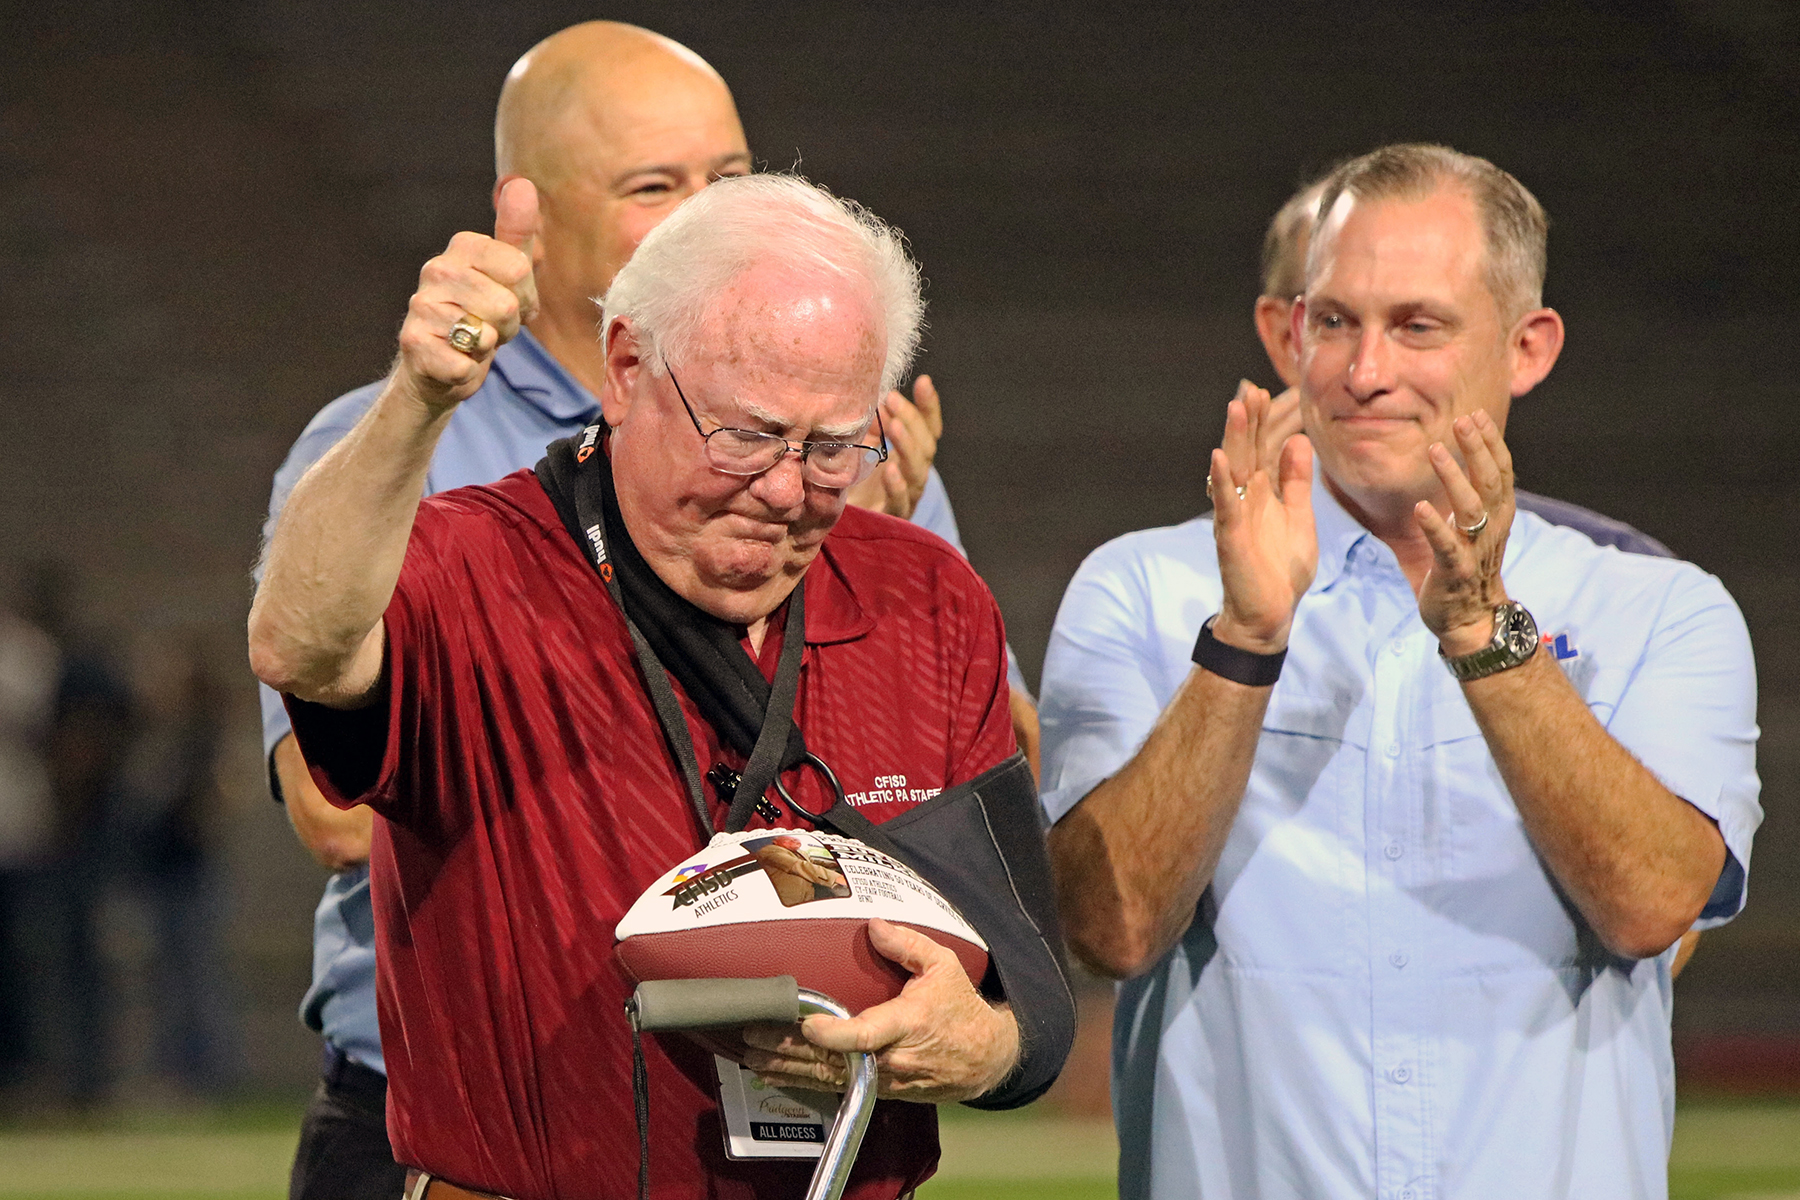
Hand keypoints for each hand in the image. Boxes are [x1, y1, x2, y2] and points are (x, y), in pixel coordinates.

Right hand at [393, 178, 540, 413]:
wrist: (441, 364)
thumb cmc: (481, 315)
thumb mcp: (509, 275)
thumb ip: (518, 234)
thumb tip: (522, 185)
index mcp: (462, 246)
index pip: (519, 268)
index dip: (523, 296)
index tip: (507, 299)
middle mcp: (436, 268)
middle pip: (505, 303)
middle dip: (507, 325)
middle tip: (489, 326)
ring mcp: (421, 305)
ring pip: (485, 334)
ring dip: (487, 347)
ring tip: (471, 341)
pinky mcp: (413, 343)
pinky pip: (463, 364)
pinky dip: (467, 371)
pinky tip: (454, 361)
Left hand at [740, 918, 1019, 1102]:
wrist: (985, 1058)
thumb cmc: (960, 1008)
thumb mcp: (944, 966)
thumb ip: (907, 944)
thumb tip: (873, 924)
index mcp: (907, 1023)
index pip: (866, 1035)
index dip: (833, 1034)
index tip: (805, 1023)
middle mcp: (892, 1058)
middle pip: (832, 1061)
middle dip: (789, 1049)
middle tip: (751, 1034)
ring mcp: (884, 1080)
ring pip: (827, 1079)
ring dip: (786, 1068)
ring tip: (750, 1054)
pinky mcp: (878, 1092)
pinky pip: (834, 1088)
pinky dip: (800, 1081)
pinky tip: (772, 1073)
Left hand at [845, 376, 942, 517]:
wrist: (842, 521)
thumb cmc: (853, 478)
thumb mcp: (861, 447)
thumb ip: (870, 425)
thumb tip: (868, 395)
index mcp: (911, 456)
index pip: (929, 428)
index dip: (929, 406)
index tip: (923, 381)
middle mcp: (913, 474)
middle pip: (925, 446)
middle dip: (911, 421)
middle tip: (892, 399)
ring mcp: (905, 496)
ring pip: (917, 472)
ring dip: (907, 447)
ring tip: (894, 426)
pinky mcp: (890, 516)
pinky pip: (899, 502)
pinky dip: (897, 486)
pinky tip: (890, 470)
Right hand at [1209, 381, 1316, 653]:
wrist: (1270, 613)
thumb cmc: (1281, 569)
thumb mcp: (1299, 517)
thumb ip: (1296, 482)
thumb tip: (1299, 441)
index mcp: (1262, 494)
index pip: (1263, 451)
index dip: (1265, 423)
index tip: (1270, 392)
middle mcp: (1245, 500)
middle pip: (1246, 453)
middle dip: (1248, 422)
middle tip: (1251, 389)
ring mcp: (1235, 516)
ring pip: (1233, 471)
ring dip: (1234, 439)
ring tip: (1236, 409)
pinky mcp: (1230, 537)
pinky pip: (1225, 505)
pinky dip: (1222, 482)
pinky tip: (1219, 458)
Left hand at [1414, 410, 1515, 655]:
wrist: (1471, 618)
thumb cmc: (1470, 565)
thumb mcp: (1480, 525)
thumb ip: (1477, 494)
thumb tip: (1472, 455)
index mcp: (1500, 514)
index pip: (1501, 471)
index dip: (1490, 442)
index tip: (1476, 415)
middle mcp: (1493, 528)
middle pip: (1489, 482)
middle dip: (1476, 449)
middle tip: (1460, 421)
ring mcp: (1476, 550)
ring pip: (1470, 508)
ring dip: (1453, 477)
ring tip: (1434, 451)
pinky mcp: (1455, 571)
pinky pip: (1446, 546)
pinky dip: (1434, 526)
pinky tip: (1420, 508)